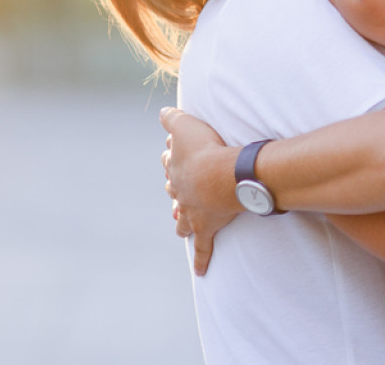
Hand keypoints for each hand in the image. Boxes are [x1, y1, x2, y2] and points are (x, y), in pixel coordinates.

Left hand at [160, 107, 237, 274]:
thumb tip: (162, 112)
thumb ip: (172, 118)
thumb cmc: (206, 149)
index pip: (171, 162)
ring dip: (182, 221)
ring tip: (181, 224)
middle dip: (175, 191)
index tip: (175, 156)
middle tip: (177, 190)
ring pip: (182, 220)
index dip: (173, 158)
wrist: (222, 177)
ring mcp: (192, 212)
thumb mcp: (185, 125)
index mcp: (176, 169)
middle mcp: (180, 193)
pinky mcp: (207, 228)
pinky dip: (201, 260)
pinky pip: (202, 248)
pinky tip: (201, 272)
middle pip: (174, 192)